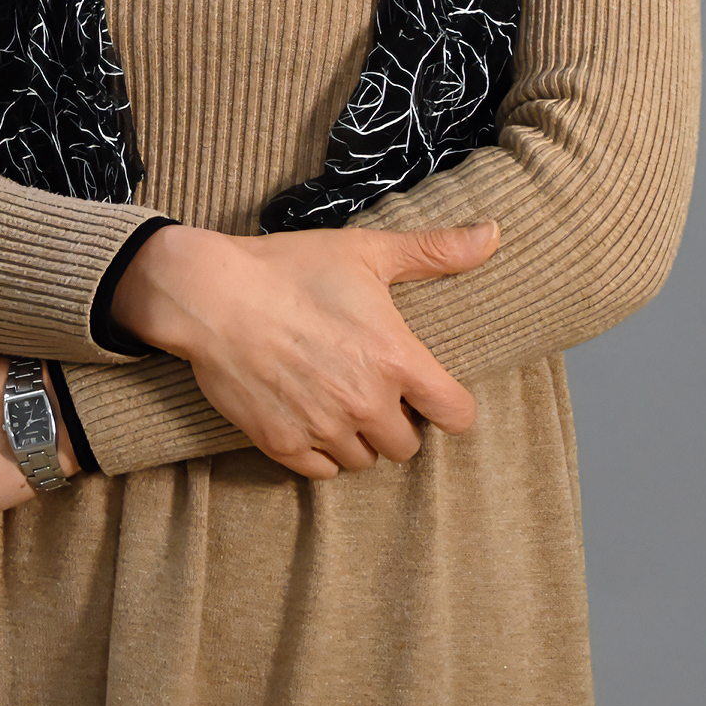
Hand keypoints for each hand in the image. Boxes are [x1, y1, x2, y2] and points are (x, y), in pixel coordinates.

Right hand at [111, 220, 500, 480]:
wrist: (211, 294)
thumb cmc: (291, 267)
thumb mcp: (366, 251)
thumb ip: (434, 251)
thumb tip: (493, 234)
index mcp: (396, 359)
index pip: (456, 415)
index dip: (449, 405)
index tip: (430, 391)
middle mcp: (366, 402)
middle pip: (408, 446)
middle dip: (397, 420)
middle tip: (372, 386)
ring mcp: (324, 428)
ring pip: (364, 461)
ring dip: (359, 438)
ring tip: (338, 398)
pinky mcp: (282, 444)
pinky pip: (322, 471)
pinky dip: (321, 450)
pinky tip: (309, 413)